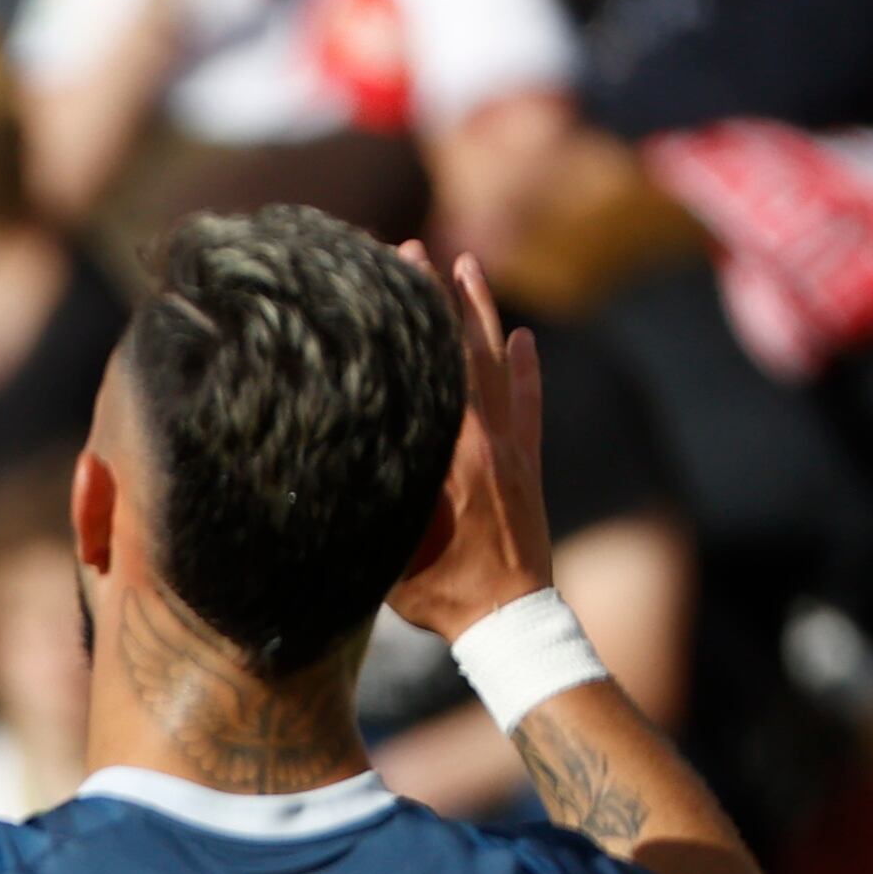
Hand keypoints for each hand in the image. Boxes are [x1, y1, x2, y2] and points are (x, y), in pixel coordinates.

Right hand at [387, 249, 555, 644]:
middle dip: (438, 298)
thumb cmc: (441, 595)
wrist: (511, 620)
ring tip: (468, 269)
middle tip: (417, 252)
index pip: (432, 368)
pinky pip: (529, 403)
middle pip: (462, 351)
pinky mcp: (528, 464)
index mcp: (453, 455)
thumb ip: (378, 499)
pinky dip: (526, 368)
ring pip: (498, 365)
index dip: (413, 319)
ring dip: (481, 315)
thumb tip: (343, 455)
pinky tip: (522, 337)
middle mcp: (488, 439)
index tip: (393, 274)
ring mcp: (513, 448)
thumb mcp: (392, 549)